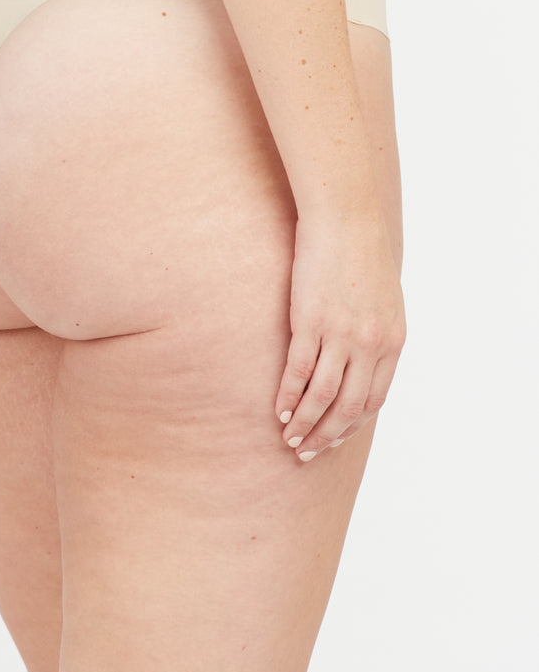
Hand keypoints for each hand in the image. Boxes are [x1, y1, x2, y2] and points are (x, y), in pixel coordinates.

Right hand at [274, 211, 405, 461]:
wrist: (348, 220)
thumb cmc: (362, 254)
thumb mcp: (384, 300)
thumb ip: (376, 333)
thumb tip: (361, 358)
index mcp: (392, 342)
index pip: (374, 399)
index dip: (351, 424)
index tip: (333, 438)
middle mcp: (371, 344)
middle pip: (350, 407)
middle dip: (327, 435)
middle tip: (307, 451)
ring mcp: (341, 334)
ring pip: (323, 396)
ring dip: (305, 423)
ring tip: (289, 437)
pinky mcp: (311, 321)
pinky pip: (299, 370)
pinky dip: (289, 395)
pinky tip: (279, 407)